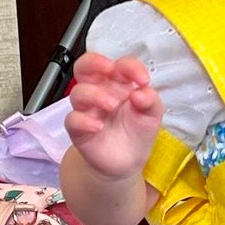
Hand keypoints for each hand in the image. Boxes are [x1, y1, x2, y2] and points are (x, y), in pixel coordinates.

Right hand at [66, 52, 163, 178]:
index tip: (143, 80)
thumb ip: (150, 100)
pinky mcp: (78, 129)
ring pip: (78, 92)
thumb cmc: (138, 131)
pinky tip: (98, 126)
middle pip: (85, 66)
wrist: (128, 162)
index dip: (130, 67)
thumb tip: (141, 92)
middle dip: (94, 63)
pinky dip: (83, 120)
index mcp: (118, 83)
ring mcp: (87, 110)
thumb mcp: (152, 114)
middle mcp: (99, 91)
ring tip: (112, 106)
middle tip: (110, 70)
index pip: (119, 65)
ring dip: (95, 95)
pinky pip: (72, 120)